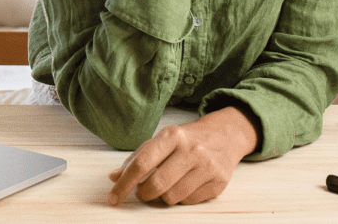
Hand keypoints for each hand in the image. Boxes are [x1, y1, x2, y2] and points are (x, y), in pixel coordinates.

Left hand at [105, 106, 258, 206]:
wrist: (224, 136)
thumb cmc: (186, 139)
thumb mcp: (161, 140)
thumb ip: (137, 158)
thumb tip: (113, 177)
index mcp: (172, 135)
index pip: (142, 163)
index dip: (124, 184)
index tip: (113, 198)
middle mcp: (191, 149)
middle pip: (157, 184)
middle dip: (144, 194)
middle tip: (142, 192)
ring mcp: (207, 166)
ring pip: (173, 197)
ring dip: (162, 198)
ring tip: (164, 187)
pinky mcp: (218, 182)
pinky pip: (189, 202)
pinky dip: (180, 199)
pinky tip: (182, 186)